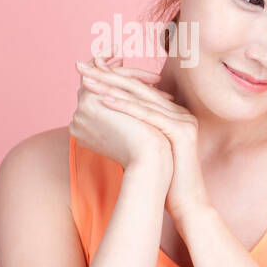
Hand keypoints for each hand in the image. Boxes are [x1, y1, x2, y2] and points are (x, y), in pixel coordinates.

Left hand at [77, 54, 209, 225]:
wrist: (185, 200)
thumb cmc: (165, 180)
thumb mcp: (149, 149)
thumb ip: (137, 132)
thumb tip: (108, 122)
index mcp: (174, 114)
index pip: (141, 91)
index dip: (114, 79)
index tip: (89, 71)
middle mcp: (181, 113)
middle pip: (140, 89)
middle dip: (108, 76)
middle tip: (81, 65)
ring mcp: (184, 121)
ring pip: (142, 99)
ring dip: (111, 87)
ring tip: (86, 79)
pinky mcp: (182, 131)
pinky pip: (149, 115)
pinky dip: (125, 106)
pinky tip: (104, 100)